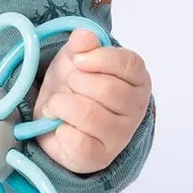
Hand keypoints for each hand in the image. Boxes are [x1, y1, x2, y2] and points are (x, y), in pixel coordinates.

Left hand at [29, 29, 152, 176]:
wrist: (54, 120)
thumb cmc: (73, 86)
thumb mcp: (74, 59)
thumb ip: (82, 45)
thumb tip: (84, 35)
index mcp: (137, 80)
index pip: (129, 65)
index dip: (100, 58)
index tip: (77, 60)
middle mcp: (135, 110)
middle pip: (107, 89)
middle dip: (75, 82)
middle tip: (67, 86)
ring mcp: (120, 136)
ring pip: (89, 113)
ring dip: (61, 104)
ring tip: (57, 105)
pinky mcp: (99, 157)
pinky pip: (77, 140)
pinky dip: (59, 128)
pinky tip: (59, 125)